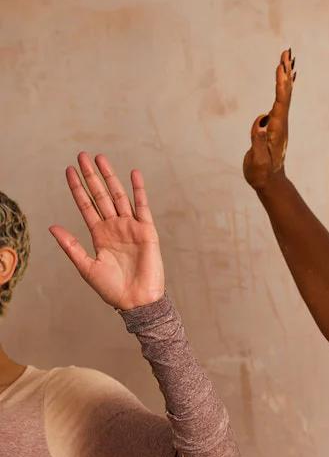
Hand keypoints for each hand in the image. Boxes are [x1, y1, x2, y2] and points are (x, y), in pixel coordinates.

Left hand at [49, 153, 164, 310]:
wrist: (137, 300)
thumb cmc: (112, 288)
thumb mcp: (86, 267)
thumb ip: (71, 246)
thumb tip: (53, 227)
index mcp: (99, 235)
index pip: (86, 205)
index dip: (77, 188)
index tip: (68, 171)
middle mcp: (114, 227)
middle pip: (100, 195)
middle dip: (91, 176)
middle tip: (82, 156)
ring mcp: (131, 227)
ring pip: (118, 196)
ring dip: (109, 177)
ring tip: (101, 159)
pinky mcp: (147, 231)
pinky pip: (142, 206)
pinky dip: (139, 190)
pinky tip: (134, 174)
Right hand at [243, 48, 295, 190]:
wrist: (269, 182)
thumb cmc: (261, 173)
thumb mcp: (258, 161)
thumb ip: (258, 143)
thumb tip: (261, 124)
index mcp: (277, 129)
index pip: (280, 103)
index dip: (281, 85)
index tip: (281, 68)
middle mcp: (281, 123)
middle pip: (285, 94)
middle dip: (285, 73)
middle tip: (286, 52)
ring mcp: (280, 123)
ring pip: (284, 95)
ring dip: (285, 76)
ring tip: (286, 57)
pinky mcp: (275, 124)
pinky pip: (281, 100)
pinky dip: (283, 87)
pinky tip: (285, 79)